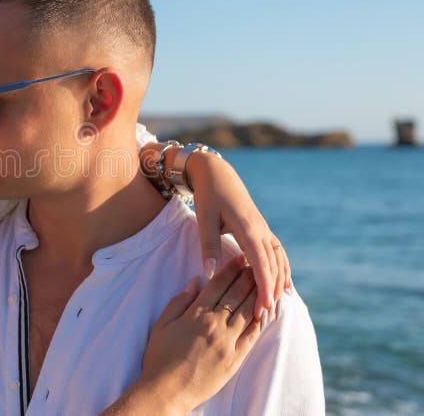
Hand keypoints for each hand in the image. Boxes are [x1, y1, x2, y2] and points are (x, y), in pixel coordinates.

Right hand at [101, 256, 261, 414]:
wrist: (167, 391)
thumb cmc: (159, 357)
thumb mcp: (162, 324)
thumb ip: (180, 301)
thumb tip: (196, 281)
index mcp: (196, 315)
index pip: (218, 285)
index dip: (230, 269)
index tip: (239, 257)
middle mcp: (215, 326)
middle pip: (237, 295)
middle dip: (247, 276)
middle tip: (256, 263)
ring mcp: (228, 343)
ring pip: (248, 312)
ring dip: (257, 294)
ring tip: (265, 281)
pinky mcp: (235, 359)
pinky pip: (252, 336)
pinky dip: (260, 321)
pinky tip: (264, 310)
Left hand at [140, 143, 290, 321]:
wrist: (217, 173)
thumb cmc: (208, 196)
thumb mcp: (204, 220)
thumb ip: (208, 247)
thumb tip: (209, 274)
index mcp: (248, 229)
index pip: (260, 265)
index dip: (264, 288)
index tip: (263, 308)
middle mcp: (261, 230)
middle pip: (273, 265)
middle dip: (272, 290)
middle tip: (267, 315)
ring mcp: (264, 229)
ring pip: (279, 259)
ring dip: (280, 281)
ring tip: (279, 304)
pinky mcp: (262, 229)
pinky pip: (277, 252)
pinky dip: (282, 268)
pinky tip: (284, 283)